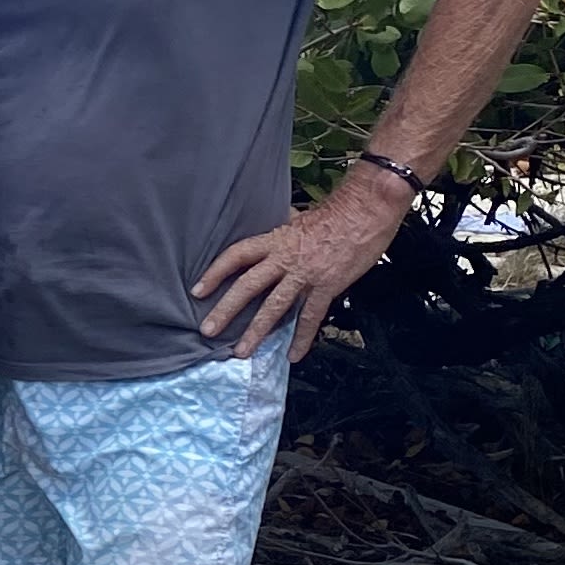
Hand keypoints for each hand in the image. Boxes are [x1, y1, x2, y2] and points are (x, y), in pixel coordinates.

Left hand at [193, 172, 408, 358]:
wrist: (367, 209)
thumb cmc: (338, 212)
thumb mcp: (300, 218)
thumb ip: (285, 229)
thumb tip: (279, 224)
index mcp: (276, 240)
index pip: (236, 256)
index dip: (215, 273)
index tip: (198, 290)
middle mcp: (285, 258)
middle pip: (247, 286)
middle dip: (225, 310)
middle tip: (207, 330)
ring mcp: (306, 274)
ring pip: (274, 307)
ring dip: (256, 331)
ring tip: (241, 351)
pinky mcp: (327, 286)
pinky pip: (311, 317)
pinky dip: (302, 338)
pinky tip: (294, 355)